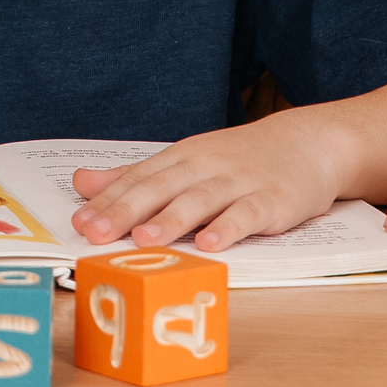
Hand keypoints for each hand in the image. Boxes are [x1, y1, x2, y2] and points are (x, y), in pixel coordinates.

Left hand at [70, 112, 348, 251]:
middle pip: (160, 188)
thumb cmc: (241, 159)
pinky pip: (247, 214)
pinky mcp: (271, 201)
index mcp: (181, 158)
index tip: (78, 223)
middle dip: (126, 211)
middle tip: (96, 232)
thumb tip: (81, 183)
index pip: (138, 179)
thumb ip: (136, 176)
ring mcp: (239, 182)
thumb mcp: (186, 160)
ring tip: (145, 239)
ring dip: (172, 219)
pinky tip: (211, 244)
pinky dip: (229, 228)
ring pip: (200, 200)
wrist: (309, 143)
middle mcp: (205, 167)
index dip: (107, 201)